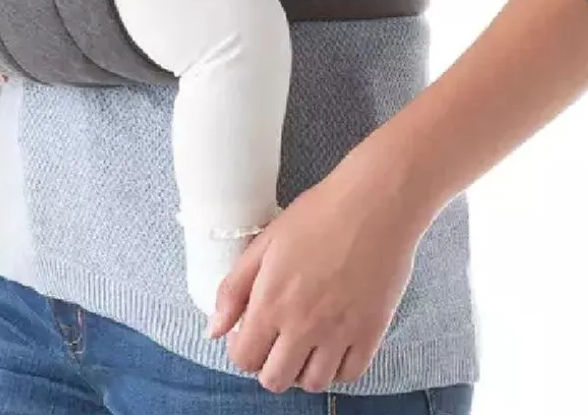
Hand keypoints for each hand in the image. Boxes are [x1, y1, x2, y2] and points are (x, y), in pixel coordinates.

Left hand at [208, 133, 431, 393]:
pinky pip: (349, 374)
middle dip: (269, 364)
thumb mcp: (265, 242)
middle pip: (276, 379)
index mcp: (271, 303)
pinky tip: (333, 344)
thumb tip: (213, 330)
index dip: (242, 350)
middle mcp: (303, 326)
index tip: (249, 333)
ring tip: (304, 343)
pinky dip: (337, 367)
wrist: (374, 204)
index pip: (244, 358)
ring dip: (303, 369)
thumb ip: (234, 289)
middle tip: (276, 339)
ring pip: (313, 383)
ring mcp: (339, 334)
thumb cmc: (318, 214)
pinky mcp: (371, 333)